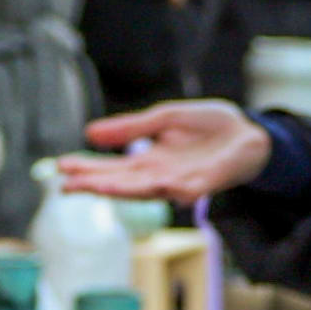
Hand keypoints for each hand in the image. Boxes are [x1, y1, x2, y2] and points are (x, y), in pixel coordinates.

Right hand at [54, 100, 274, 205]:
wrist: (250, 132)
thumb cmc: (209, 126)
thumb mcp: (164, 118)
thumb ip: (132, 128)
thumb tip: (90, 132)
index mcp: (149, 163)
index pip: (111, 169)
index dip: (86, 168)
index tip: (60, 166)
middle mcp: (160, 178)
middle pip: (121, 185)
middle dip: (94, 184)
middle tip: (66, 185)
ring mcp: (182, 183)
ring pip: (147, 191)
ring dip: (123, 190)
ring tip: (98, 186)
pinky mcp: (207, 183)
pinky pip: (187, 189)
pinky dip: (174, 189)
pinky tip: (158, 185)